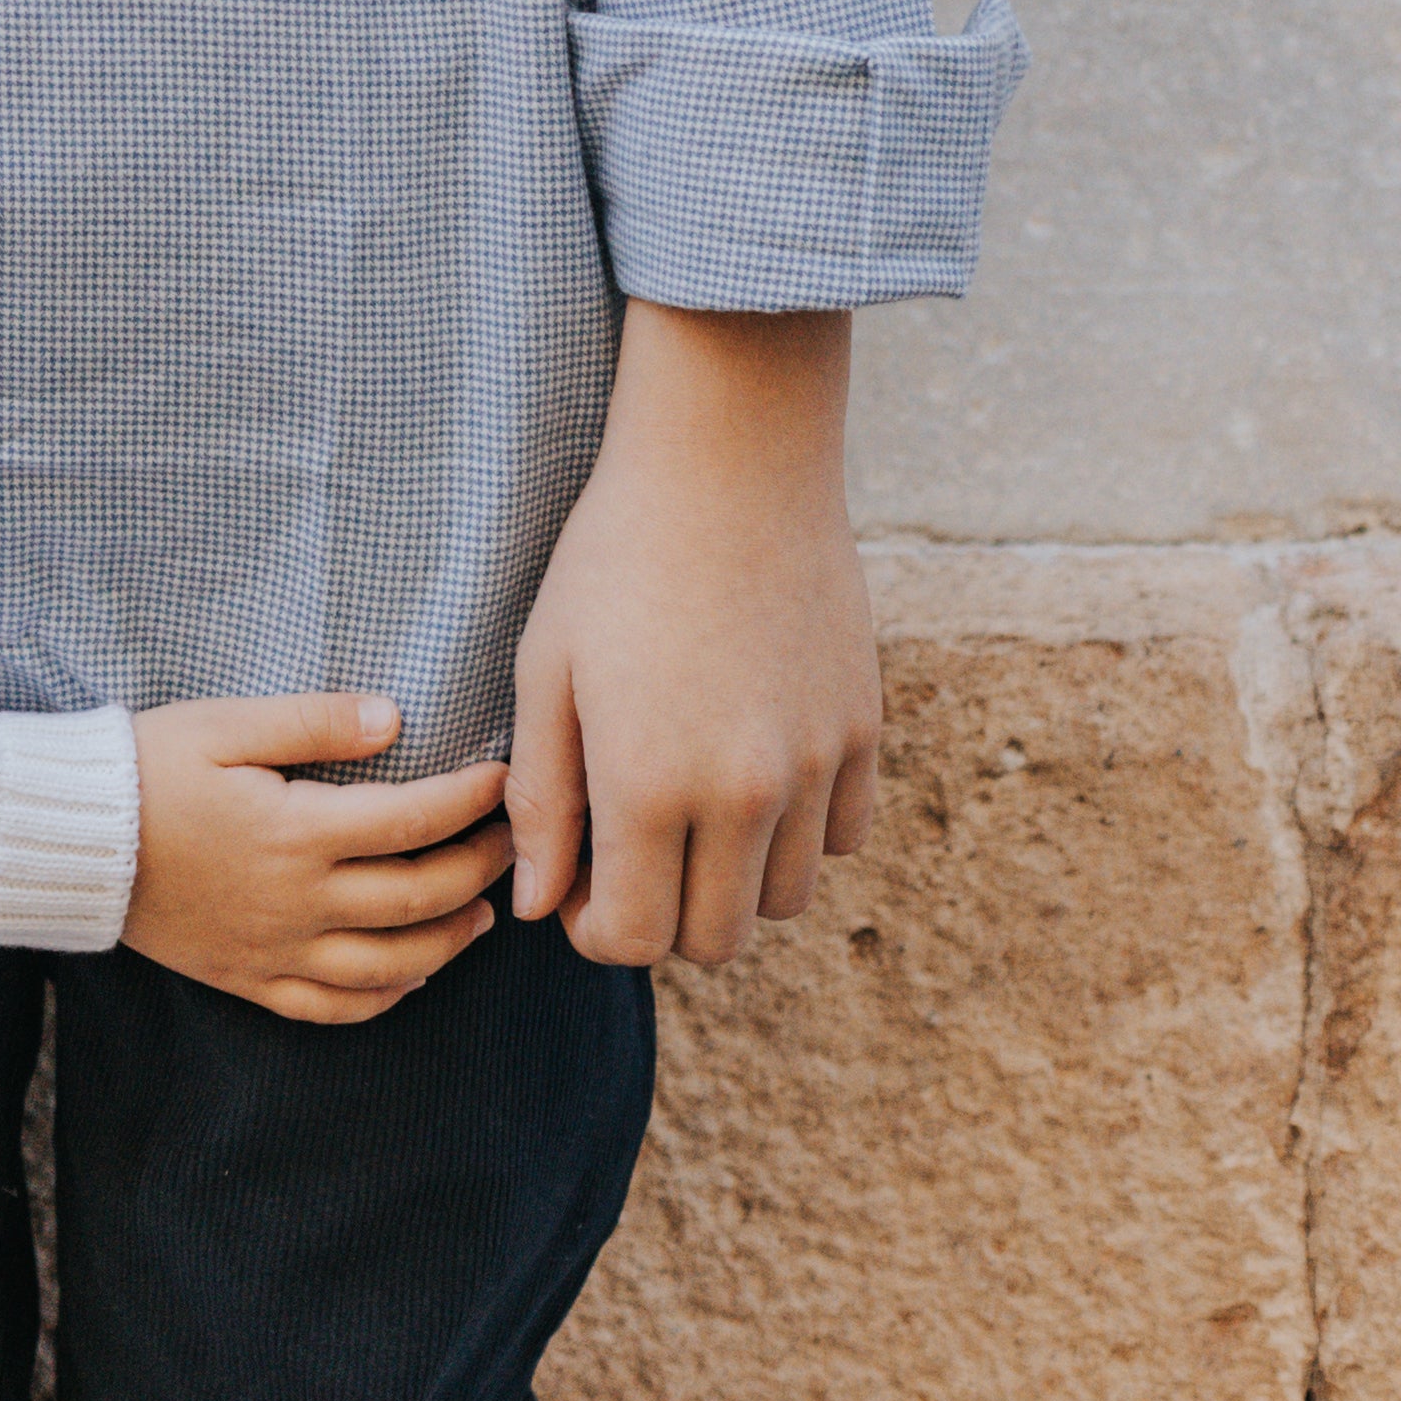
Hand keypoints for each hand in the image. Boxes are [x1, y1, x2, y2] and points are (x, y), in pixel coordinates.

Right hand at [123, 696, 515, 1024]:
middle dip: (475, 867)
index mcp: (297, 832)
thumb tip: (393, 719)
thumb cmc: (147, 768)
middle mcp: (298, 903)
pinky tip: (412, 979)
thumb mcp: (224, 724)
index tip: (503, 779)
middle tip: (509, 840)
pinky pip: (333, 1009)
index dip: (469, 801)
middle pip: (417, 897)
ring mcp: (276, 951)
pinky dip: (385, 1000)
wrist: (72, 841)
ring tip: (480, 915)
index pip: (411, 821)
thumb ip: (313, 722)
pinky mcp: (250, 979)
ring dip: (448, 941)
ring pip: (390, 966)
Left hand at [506, 304, 877, 968]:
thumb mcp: (545, 670)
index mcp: (647, 785)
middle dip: (661, 918)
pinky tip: (752, 768)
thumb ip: (542, 801)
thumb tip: (540, 906)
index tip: (579, 884)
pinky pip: (840, 837)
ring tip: (689, 810)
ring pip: (784, 901)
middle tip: (628, 853)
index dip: (595, 930)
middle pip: (713, 941)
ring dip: (733, 883)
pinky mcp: (860, 732)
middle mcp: (742, 796)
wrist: (728, 460)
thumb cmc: (614, 557)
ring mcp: (812, 767)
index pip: (633, 940)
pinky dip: (799, 831)